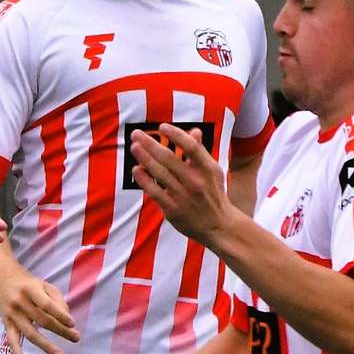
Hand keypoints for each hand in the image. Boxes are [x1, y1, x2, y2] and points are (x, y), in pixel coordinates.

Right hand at [0, 263, 78, 353]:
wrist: (1, 279)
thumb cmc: (28, 283)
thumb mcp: (44, 284)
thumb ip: (57, 300)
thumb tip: (67, 319)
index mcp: (31, 289)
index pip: (47, 305)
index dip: (60, 315)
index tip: (73, 324)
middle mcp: (20, 302)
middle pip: (42, 320)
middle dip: (61, 331)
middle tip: (76, 338)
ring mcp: (12, 314)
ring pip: (30, 333)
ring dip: (46, 346)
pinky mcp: (6, 323)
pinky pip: (12, 339)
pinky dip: (16, 352)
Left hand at [130, 124, 238, 242]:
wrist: (219, 226)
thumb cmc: (213, 194)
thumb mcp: (213, 171)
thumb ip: (201, 152)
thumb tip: (194, 130)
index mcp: (207, 169)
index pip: (191, 147)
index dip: (176, 134)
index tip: (162, 127)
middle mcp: (196, 182)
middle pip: (170, 158)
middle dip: (150, 144)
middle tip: (136, 133)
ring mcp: (184, 196)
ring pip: (160, 174)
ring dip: (145, 158)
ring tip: (134, 147)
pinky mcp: (173, 210)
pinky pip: (155, 192)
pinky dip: (145, 180)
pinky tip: (137, 170)